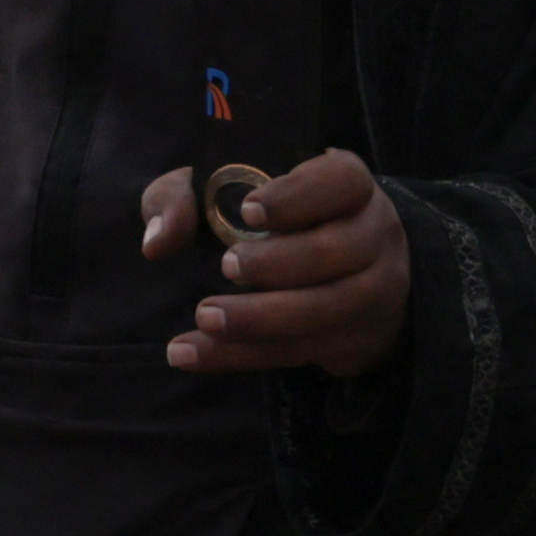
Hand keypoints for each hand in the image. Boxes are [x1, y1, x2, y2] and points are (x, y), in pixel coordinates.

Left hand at [144, 146, 410, 384]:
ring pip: (333, 307)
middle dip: (282, 262)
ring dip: (265, 318)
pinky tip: (194, 353)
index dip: (300, 196)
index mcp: (347, 184)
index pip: (343, 180)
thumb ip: (183, 199)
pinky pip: (306, 350)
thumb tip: (158, 242)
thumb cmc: (269, 219)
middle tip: (227, 267)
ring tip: (206, 318)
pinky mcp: (358, 338)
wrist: (331, 274)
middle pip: (342, 248)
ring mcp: (377, 288)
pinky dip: (245, 355)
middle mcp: (375, 232)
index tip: (249, 211)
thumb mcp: (220, 192)